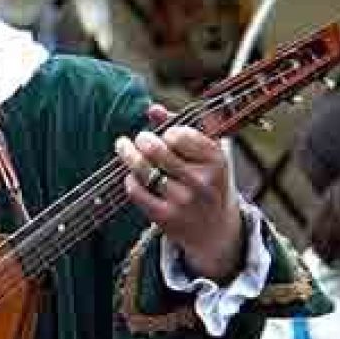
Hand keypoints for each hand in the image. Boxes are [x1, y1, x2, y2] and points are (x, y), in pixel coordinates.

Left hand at [115, 104, 244, 280]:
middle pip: (157, 150)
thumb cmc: (207, 181)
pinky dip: (130, 179)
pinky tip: (132, 175)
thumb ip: (183, 127)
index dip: (167, 131)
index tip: (166, 135)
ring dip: (128, 154)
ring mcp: (183, 201)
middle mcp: (201, 181)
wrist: (214, 230)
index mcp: (216, 161)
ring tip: (123, 146)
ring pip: (143, 170)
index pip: (179, 135)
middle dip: (142, 140)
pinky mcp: (165, 217)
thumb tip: (152, 108)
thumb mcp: (206, 155)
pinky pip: (136, 191)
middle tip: (139, 138)